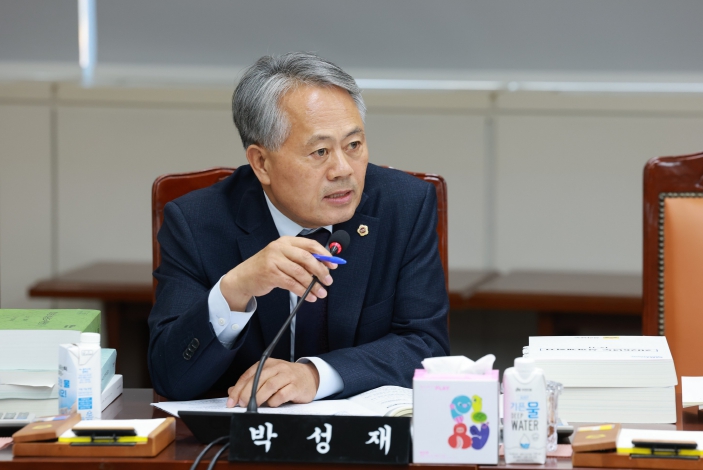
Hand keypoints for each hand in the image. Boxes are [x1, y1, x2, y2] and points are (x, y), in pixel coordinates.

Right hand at [220, 236, 336, 310]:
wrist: (243, 278)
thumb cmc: (266, 268)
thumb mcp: (283, 258)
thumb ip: (300, 259)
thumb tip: (324, 266)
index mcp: (286, 241)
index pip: (310, 245)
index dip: (324, 255)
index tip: (333, 265)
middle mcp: (279, 248)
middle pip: (307, 258)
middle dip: (321, 271)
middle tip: (328, 280)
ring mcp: (274, 260)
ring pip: (300, 273)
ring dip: (313, 285)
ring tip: (321, 292)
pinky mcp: (270, 274)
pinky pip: (292, 283)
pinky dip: (303, 291)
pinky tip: (309, 296)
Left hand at [226, 358, 319, 407]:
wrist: (310, 376)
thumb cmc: (286, 378)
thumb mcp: (268, 377)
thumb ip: (250, 384)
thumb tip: (232, 392)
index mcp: (267, 364)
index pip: (248, 375)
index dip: (238, 389)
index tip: (231, 401)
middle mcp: (277, 367)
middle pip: (258, 379)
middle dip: (246, 393)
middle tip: (241, 404)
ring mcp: (288, 376)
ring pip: (270, 385)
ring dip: (259, 397)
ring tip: (253, 406)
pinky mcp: (296, 386)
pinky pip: (283, 394)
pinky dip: (274, 401)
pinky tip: (272, 405)